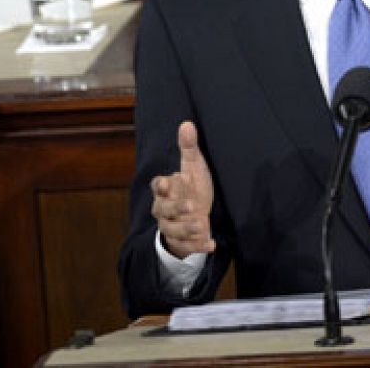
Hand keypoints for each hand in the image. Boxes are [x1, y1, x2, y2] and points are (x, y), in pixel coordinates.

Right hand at [150, 121, 216, 257]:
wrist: (194, 214)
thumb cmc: (191, 187)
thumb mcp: (193, 168)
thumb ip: (189, 148)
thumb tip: (187, 123)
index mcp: (166, 189)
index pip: (157, 186)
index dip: (160, 185)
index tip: (166, 183)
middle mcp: (164, 209)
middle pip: (163, 210)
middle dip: (175, 209)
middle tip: (191, 206)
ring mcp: (171, 227)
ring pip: (172, 230)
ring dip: (186, 229)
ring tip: (202, 225)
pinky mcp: (180, 242)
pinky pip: (186, 246)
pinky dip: (198, 246)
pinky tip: (211, 244)